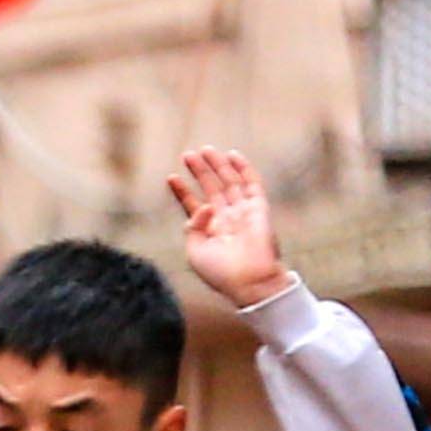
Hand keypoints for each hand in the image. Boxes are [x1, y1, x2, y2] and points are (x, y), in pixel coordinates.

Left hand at [167, 143, 286, 309]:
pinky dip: (243, 169)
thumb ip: (192, 227)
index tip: (171, 177)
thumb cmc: (220, 272)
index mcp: (209, 232)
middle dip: (200, 172)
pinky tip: (232, 156)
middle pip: (211, 189)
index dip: (183, 192)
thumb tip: (203, 205)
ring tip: (204, 150)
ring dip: (217, 166)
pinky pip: (252, 184)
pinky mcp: (258, 209)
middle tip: (187, 155)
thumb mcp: (195, 252)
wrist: (249, 281)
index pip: (194, 206)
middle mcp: (226, 220)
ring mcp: (242, 213)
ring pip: (229, 183)